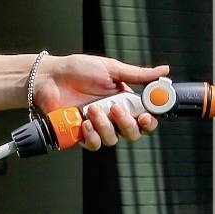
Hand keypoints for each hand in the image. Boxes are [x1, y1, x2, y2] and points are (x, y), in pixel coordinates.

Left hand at [35, 54, 168, 151]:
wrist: (50, 77)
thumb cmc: (77, 70)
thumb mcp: (111, 69)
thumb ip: (138, 75)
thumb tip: (164, 71)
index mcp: (124, 101)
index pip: (145, 117)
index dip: (149, 120)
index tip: (146, 115)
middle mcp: (113, 116)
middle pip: (133, 133)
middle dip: (128, 124)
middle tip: (116, 109)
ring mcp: (97, 126)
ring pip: (113, 139)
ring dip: (105, 125)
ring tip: (92, 109)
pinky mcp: (81, 135)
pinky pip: (94, 144)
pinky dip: (92, 135)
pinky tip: (84, 123)